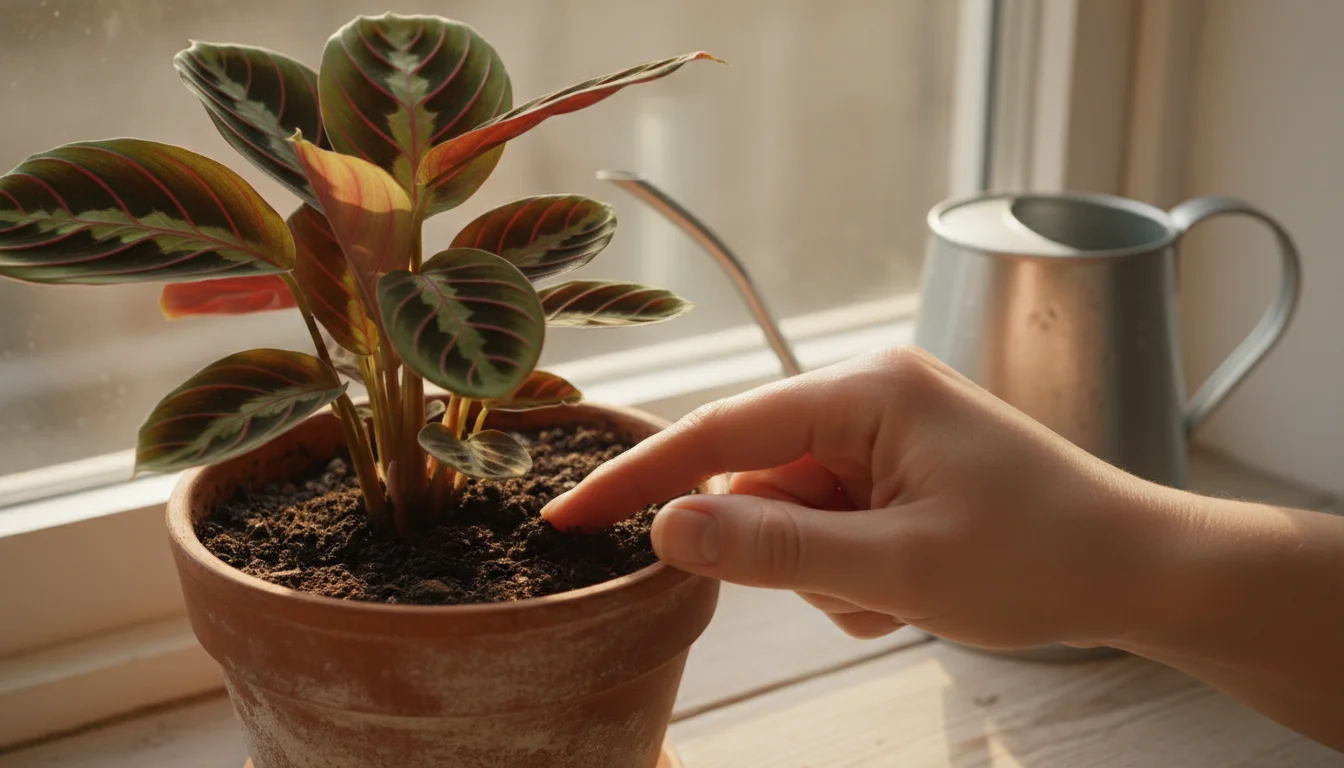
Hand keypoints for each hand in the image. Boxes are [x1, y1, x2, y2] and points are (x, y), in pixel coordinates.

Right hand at [543, 347, 1181, 649]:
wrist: (1140, 570)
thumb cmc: (1042, 555)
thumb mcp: (900, 568)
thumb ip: (778, 549)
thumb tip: (670, 527)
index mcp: (865, 391)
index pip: (719, 431)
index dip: (638, 478)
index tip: (567, 517)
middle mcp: (867, 396)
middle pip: (756, 482)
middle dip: (785, 553)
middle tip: (859, 590)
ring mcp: (882, 435)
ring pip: (790, 516)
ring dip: (827, 573)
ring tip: (902, 592)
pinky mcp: (895, 470)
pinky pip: (828, 529)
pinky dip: (852, 574)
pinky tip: (914, 588)